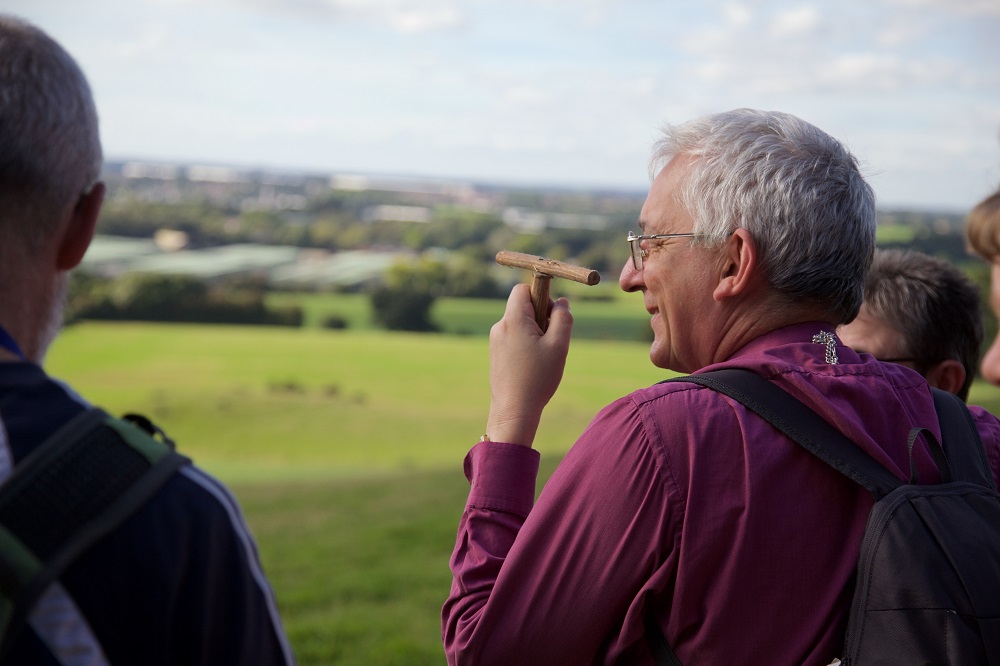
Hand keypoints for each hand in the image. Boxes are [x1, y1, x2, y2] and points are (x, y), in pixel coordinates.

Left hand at [485, 284, 572, 446]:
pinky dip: (526, 344)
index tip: (552, 314)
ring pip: (519, 323)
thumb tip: (561, 302)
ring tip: (543, 356)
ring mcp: (495, 341)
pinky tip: (533, 365)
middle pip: (522, 306)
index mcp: (513, 320)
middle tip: (552, 340)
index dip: (541, 294)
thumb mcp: (559, 345)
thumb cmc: (537, 378)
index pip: (523, 289)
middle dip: (541, 316)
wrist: (513, 410)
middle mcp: (500, 326)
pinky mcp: (496, 353)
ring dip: (535, 332)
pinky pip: (514, 337)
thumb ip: (563, 318)